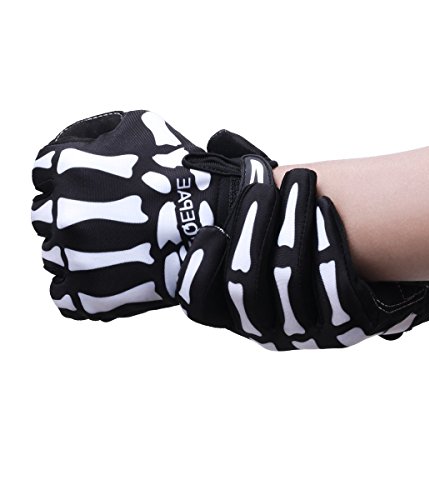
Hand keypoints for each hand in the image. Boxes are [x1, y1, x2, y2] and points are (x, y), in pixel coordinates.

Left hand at [31, 110, 273, 319]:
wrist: (216, 220)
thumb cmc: (182, 174)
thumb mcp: (140, 124)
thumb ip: (98, 129)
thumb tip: (82, 141)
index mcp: (67, 168)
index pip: (42, 175)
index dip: (67, 181)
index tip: (88, 188)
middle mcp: (63, 212)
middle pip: (43, 216)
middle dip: (71, 214)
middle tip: (105, 217)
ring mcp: (75, 256)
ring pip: (52, 254)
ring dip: (73, 250)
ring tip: (110, 246)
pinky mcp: (90, 292)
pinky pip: (63, 294)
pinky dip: (77, 287)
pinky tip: (102, 274)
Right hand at [175, 168, 428, 349]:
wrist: (360, 260)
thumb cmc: (299, 240)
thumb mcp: (263, 228)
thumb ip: (236, 200)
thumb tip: (220, 142)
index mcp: (234, 311)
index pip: (199, 305)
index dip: (198, 270)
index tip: (212, 228)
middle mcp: (263, 329)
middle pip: (242, 284)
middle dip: (249, 226)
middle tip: (260, 182)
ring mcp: (304, 334)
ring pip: (289, 280)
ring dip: (291, 222)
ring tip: (299, 180)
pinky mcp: (345, 330)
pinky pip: (335, 289)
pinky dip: (327, 242)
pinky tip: (325, 206)